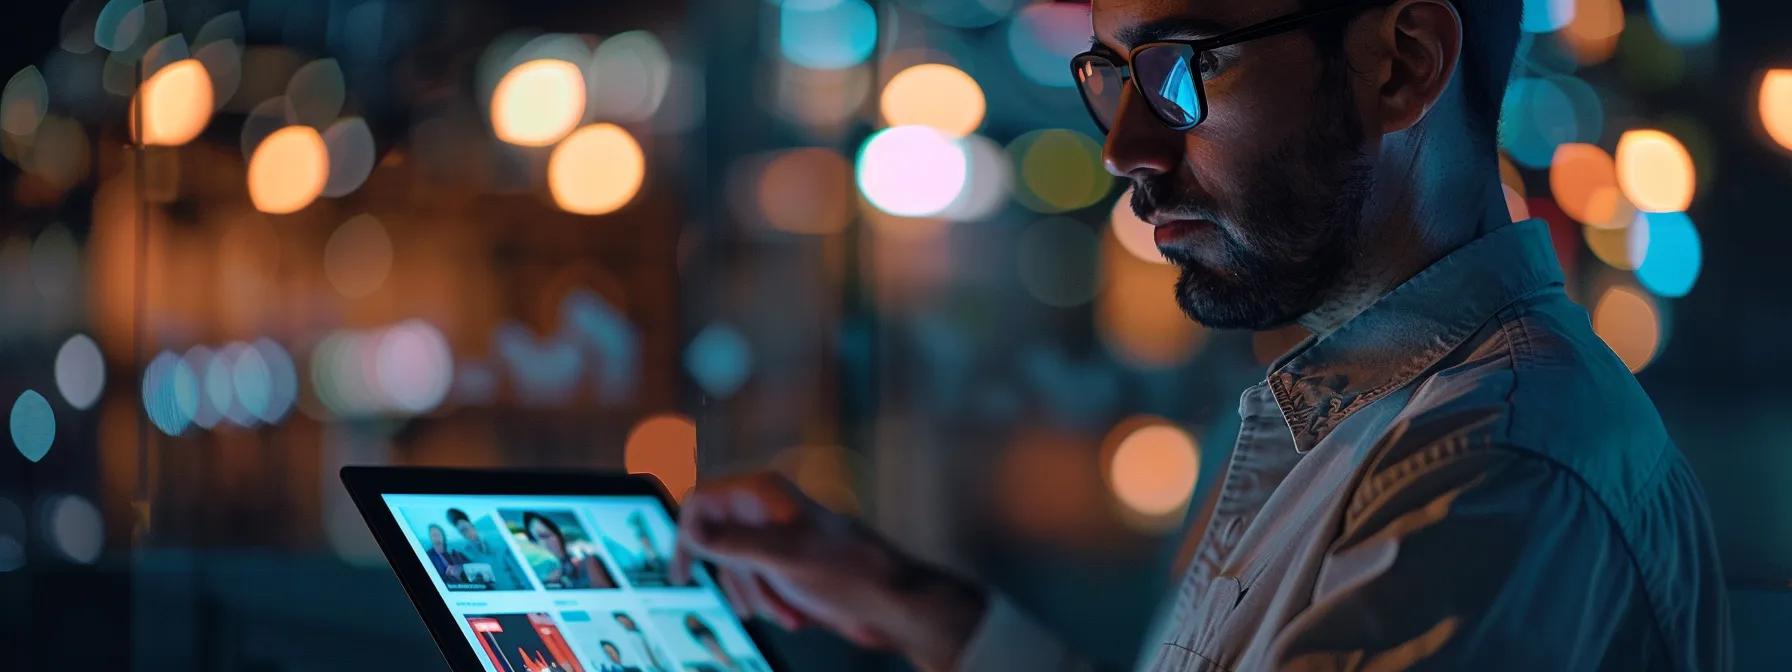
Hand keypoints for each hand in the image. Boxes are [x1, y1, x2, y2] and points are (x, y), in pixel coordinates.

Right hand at [672, 473, 986, 671]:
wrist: (888, 600)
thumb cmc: (846, 570)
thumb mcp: (781, 556)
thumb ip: (731, 543)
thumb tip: (689, 532)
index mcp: (762, 493)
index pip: (701, 501)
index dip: (686, 535)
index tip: (682, 573)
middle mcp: (766, 510)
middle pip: (716, 541)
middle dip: (735, 579)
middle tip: (750, 606)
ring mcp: (777, 537)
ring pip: (736, 569)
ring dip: (755, 596)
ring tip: (784, 611)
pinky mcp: (788, 563)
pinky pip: (757, 583)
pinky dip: (769, 602)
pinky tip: (794, 614)